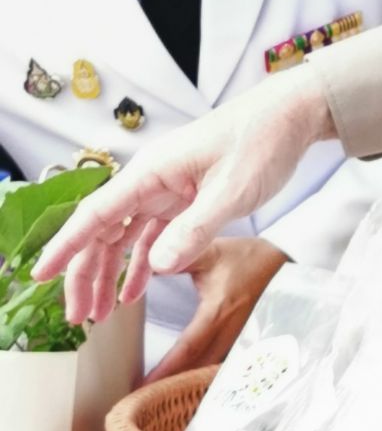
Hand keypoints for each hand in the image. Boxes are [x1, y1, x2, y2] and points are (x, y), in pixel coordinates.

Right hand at [33, 71, 331, 325]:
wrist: (291, 115)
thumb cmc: (262, 140)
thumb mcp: (232, 191)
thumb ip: (195, 229)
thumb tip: (157, 266)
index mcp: (151, 172)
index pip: (96, 213)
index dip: (66, 246)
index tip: (41, 274)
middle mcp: (151, 181)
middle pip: (103, 232)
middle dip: (85, 274)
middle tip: (77, 316)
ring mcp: (167, 190)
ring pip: (124, 237)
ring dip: (109, 275)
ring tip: (99, 314)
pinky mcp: (185, 198)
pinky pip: (152, 235)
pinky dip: (141, 264)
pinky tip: (134, 293)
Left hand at [147, 236, 288, 383]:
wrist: (288, 260)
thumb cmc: (248, 256)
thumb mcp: (211, 252)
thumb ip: (177, 259)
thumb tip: (144, 266)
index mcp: (219, 310)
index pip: (188, 348)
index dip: (166, 369)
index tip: (144, 385)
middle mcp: (233, 330)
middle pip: (199, 367)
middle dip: (173, 385)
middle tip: (147, 399)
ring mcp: (244, 339)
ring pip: (212, 369)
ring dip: (190, 383)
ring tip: (165, 396)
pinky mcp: (249, 341)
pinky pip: (225, 364)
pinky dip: (206, 374)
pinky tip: (193, 383)